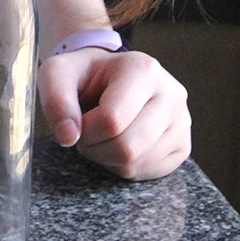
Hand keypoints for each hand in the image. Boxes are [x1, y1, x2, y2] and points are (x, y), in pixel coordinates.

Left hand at [38, 48, 190, 180]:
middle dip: (96, 148)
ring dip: (108, 158)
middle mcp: (171, 94)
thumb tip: (68, 136)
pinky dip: (125, 166)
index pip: (112, 120)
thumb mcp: (57, 74)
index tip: (78, 119)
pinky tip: (119, 144)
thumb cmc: (84, 75)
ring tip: (103, 135)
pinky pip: (149, 172)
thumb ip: (56, 100)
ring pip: (137, 163)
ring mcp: (181, 122)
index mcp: (143, 69)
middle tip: (88, 132)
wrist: (108, 77)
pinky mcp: (183, 146)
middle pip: (128, 147)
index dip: (85, 130)